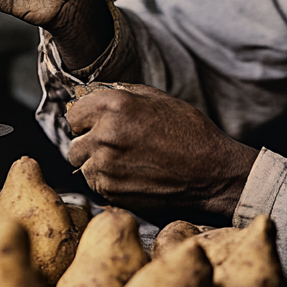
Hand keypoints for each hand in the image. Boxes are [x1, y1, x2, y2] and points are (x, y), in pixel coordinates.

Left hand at [65, 83, 258, 224]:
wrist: (212, 175)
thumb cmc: (190, 134)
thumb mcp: (160, 100)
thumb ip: (123, 94)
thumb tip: (97, 95)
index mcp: (115, 106)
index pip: (74, 114)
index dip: (87, 119)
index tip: (97, 124)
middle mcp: (105, 135)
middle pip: (74, 143)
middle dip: (90, 144)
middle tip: (116, 146)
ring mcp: (105, 167)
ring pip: (83, 166)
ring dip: (98, 165)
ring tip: (127, 162)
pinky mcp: (111, 192)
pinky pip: (96, 185)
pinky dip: (108, 182)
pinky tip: (133, 175)